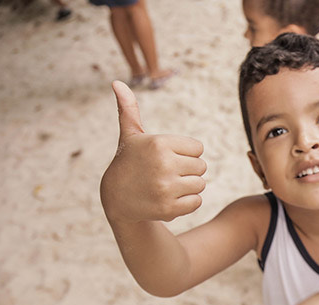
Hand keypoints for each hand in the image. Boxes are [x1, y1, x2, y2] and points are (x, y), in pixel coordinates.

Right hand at [100, 81, 206, 223]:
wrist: (117, 199)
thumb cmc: (129, 161)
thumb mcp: (130, 135)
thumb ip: (129, 109)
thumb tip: (117, 82)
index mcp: (159, 143)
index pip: (198, 148)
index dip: (185, 153)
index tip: (167, 157)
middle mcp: (163, 164)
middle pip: (202, 166)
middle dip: (188, 170)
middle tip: (167, 174)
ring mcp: (166, 188)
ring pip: (200, 184)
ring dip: (188, 187)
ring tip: (168, 185)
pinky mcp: (169, 208)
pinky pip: (197, 202)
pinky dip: (187, 202)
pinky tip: (169, 199)